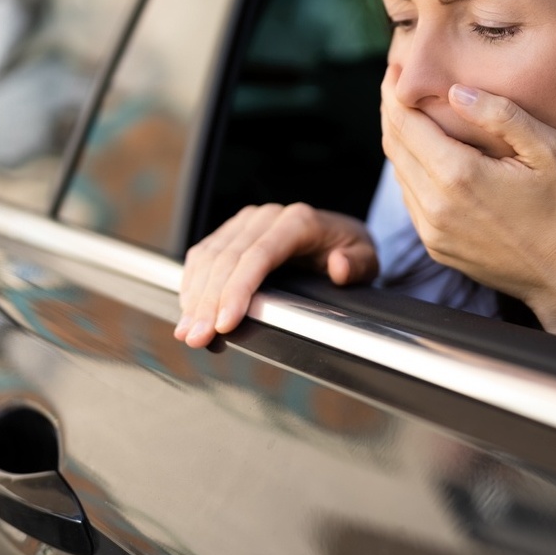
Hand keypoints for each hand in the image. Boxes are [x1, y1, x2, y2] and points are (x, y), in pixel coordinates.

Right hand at [175, 203, 377, 347]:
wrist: (339, 235)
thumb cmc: (350, 250)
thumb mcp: (367, 258)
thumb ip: (357, 264)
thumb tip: (339, 266)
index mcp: (299, 221)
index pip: (258, 255)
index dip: (237, 290)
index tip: (224, 323)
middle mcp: (268, 217)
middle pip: (227, 259)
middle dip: (208, 302)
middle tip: (197, 337)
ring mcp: (247, 222)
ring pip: (209, 257)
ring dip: (194, 296)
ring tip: (188, 331)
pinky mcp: (232, 231)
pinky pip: (204, 255)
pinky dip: (192, 284)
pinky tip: (189, 310)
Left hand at [380, 65, 555, 320]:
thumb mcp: (547, 150)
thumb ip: (500, 114)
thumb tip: (456, 91)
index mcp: (459, 174)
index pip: (405, 123)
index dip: (393, 93)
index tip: (393, 70)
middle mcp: (435, 205)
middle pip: (394, 145)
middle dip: (391, 111)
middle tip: (394, 85)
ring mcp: (431, 230)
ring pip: (398, 173)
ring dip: (399, 141)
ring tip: (408, 115)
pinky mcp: (435, 246)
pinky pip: (411, 199)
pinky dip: (410, 171)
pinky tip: (426, 156)